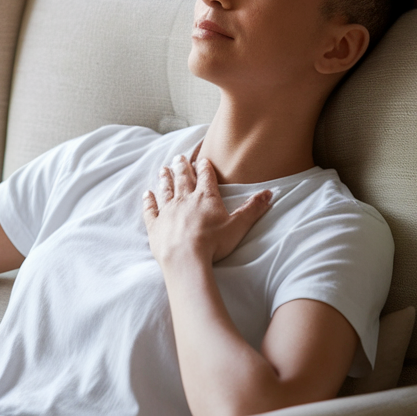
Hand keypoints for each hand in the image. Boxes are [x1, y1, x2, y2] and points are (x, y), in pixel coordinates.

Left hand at [142, 155, 272, 266]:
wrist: (186, 259)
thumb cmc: (214, 243)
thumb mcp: (238, 225)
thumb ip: (253, 208)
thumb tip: (269, 193)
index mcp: (205, 198)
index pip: (205, 177)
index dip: (204, 167)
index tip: (201, 159)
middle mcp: (185, 200)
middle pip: (183, 179)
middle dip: (182, 167)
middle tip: (179, 157)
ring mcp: (168, 211)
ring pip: (166, 190)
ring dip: (165, 178)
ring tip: (163, 168)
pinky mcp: (155, 225)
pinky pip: (150, 209)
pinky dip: (148, 201)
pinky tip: (147, 194)